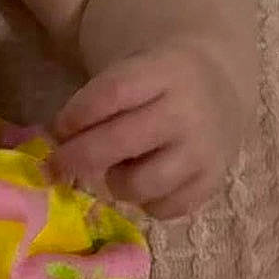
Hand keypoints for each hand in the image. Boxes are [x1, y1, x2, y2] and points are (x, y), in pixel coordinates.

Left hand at [50, 42, 248, 219]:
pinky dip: (146, 203)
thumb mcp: (132, 70)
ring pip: (141, 184)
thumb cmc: (157, 83)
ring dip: (115, 182)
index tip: (58, 129)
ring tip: (117, 169)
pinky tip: (144, 184)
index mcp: (164, 72)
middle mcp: (186, 111)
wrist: (222, 88)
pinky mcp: (212, 181)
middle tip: (59, 164)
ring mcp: (203, 150)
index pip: (112, 93)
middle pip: (120, 142)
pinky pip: (165, 208)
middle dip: (78, 157)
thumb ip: (97, 97)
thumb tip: (56, 137)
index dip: (77, 115)